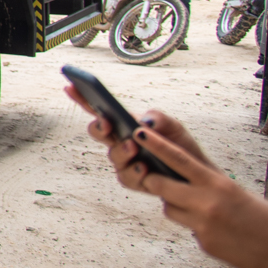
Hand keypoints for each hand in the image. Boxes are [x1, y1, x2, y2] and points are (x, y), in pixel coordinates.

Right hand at [64, 87, 212, 177]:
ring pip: (113, 156)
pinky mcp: (134, 180)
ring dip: (121, 150)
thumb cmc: (181, 148)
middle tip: (106, 123)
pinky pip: (126, 177)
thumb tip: (143, 120)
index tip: (71, 87)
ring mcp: (125, 162)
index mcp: (125, 125)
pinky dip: (134, 172)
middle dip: (98, 127)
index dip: (82, 98)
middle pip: (97, 132)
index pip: (99, 109)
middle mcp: (119, 142)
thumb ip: (160, 118)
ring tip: (133, 146)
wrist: (196, 176)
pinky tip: (143, 168)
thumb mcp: (174, 127)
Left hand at [122, 122, 267, 267]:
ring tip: (202, 208)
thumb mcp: (239, 192)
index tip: (138, 133)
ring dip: (175, 205)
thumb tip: (182, 177)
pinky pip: (187, 227)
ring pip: (169, 208)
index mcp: (219, 184)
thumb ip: (209, 183)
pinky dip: (194, 224)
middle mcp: (208, 203)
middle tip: (155, 176)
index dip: (156, 146)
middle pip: (161, 185)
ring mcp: (203, 226)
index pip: (179, 160)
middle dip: (155, 180)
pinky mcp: (205, 244)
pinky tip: (218, 228)